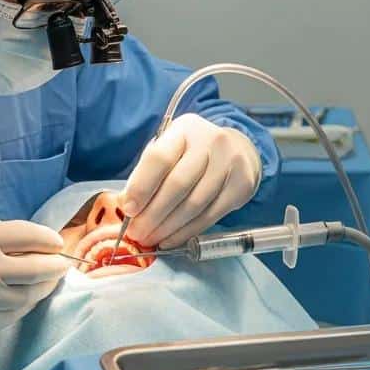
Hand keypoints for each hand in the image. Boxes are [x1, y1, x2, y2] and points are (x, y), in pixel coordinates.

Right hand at [0, 217, 69, 351]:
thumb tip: (23, 240)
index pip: (26, 236)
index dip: (47, 239)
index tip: (56, 242)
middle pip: (37, 270)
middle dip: (55, 266)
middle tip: (62, 265)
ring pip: (27, 297)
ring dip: (41, 289)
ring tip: (46, 282)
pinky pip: (11, 316)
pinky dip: (21, 306)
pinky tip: (22, 298)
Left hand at [120, 114, 261, 248]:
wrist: (238, 149)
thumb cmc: (192, 152)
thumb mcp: (169, 150)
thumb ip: (147, 174)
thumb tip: (127, 206)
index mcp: (184, 129)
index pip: (160, 157)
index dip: (142, 186)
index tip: (128, 209)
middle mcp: (210, 142)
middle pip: (178, 184)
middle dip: (153, 214)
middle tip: (137, 233)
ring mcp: (230, 163)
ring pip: (195, 204)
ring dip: (168, 228)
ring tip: (151, 239)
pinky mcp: (242, 186)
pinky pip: (210, 216)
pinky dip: (187, 232)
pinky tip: (171, 240)